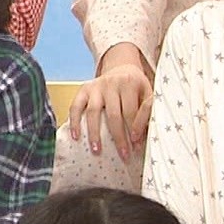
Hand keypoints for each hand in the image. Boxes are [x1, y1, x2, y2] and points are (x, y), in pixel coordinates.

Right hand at [68, 43, 152, 160]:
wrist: (122, 68)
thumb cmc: (136, 86)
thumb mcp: (148, 92)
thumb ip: (148, 110)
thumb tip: (143, 136)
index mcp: (130, 83)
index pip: (132, 111)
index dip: (135, 129)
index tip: (137, 146)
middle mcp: (112, 83)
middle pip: (114, 115)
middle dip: (118, 137)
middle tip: (123, 155)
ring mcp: (96, 86)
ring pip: (93, 112)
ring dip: (94, 133)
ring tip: (97, 151)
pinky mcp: (84, 89)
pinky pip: (76, 106)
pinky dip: (75, 121)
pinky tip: (76, 136)